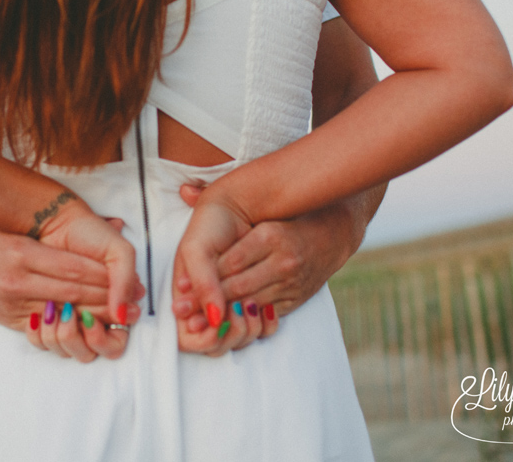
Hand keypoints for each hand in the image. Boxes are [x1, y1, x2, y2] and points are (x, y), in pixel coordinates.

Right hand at [0, 196, 143, 361]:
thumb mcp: (29, 224)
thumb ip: (71, 229)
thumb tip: (119, 224)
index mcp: (20, 253)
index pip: (74, 270)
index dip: (103, 278)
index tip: (126, 282)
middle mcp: (13, 281)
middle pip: (71, 294)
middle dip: (105, 301)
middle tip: (132, 306)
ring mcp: (7, 303)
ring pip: (60, 314)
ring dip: (91, 316)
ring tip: (116, 316)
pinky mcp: (5, 317)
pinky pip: (43, 326)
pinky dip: (68, 325)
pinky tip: (86, 324)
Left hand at [173, 184, 358, 355]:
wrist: (332, 231)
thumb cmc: (284, 217)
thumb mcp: (257, 209)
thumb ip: (218, 201)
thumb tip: (184, 191)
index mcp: (271, 235)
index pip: (228, 263)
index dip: (203, 278)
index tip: (180, 288)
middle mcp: (285, 260)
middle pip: (237, 286)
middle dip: (208, 301)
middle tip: (183, 313)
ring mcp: (294, 282)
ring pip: (250, 303)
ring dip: (223, 313)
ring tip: (198, 322)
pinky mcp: (298, 298)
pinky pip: (267, 312)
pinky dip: (246, 316)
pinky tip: (227, 320)